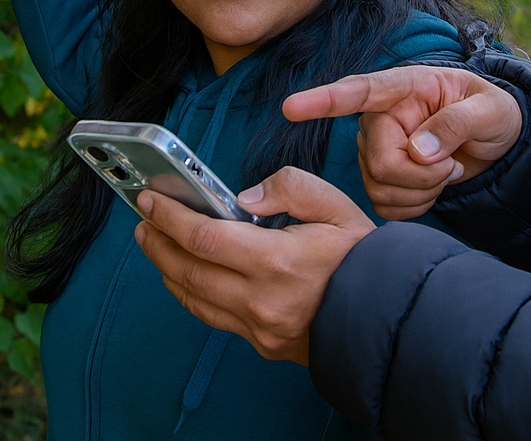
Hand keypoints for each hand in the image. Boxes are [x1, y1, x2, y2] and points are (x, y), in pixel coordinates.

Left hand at [134, 167, 374, 364]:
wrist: (386, 314)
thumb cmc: (362, 258)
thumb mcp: (334, 204)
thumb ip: (287, 187)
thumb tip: (245, 197)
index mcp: (276, 261)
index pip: (204, 238)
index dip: (170, 217)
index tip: (151, 201)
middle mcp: (260, 300)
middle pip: (188, 271)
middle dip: (158, 242)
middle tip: (143, 219)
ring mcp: (258, 327)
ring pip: (194, 298)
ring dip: (167, 268)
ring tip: (155, 243)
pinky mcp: (262, 343)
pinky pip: (213, 317)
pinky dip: (190, 293)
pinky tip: (184, 276)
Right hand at [283, 66, 522, 219]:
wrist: (495, 140)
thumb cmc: (493, 112)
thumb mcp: (490, 111)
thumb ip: (456, 124)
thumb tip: (420, 150)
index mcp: (404, 88)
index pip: (359, 91)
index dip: (324, 100)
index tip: (292, 107)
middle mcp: (381, 116)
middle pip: (380, 162)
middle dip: (422, 177)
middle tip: (451, 166)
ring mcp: (376, 147)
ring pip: (380, 188)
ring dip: (422, 192)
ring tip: (446, 171)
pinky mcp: (379, 176)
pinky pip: (384, 205)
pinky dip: (415, 206)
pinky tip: (432, 186)